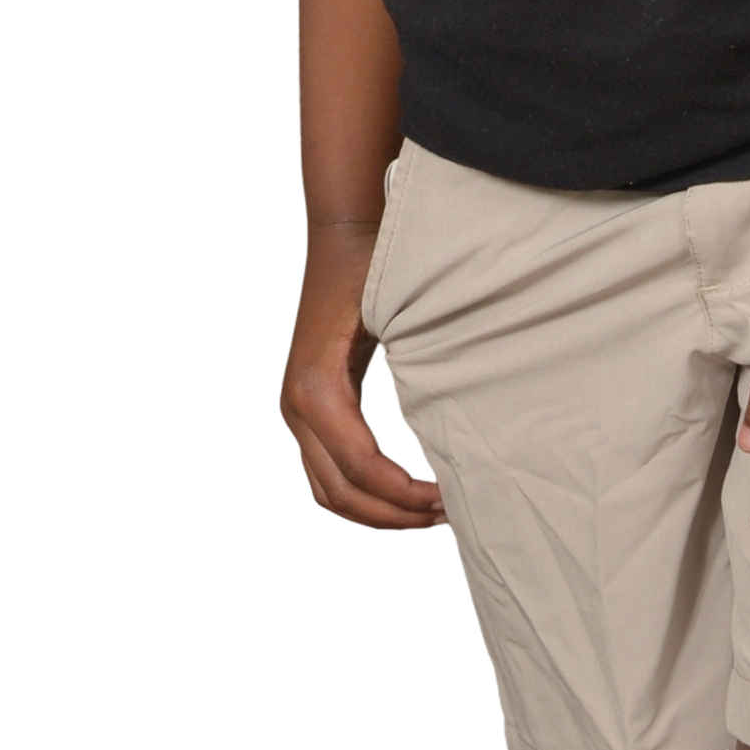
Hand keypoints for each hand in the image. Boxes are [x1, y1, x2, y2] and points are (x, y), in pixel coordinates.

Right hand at [276, 226, 448, 534]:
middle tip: (445, 516)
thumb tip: (452, 429)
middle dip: (393, 514)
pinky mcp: (308, 409)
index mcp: (317, 389)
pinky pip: (326, 470)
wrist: (343, 234)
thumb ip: (416, 367)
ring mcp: (297, 410)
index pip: (362, 467)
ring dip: (376, 510)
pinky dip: (360, 492)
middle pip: (341, 492)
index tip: (448, 499)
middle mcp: (297, 406)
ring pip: (328, 490)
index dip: (405, 495)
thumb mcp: (396, 315)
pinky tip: (401, 489)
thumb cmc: (373, 266)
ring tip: (426, 512)